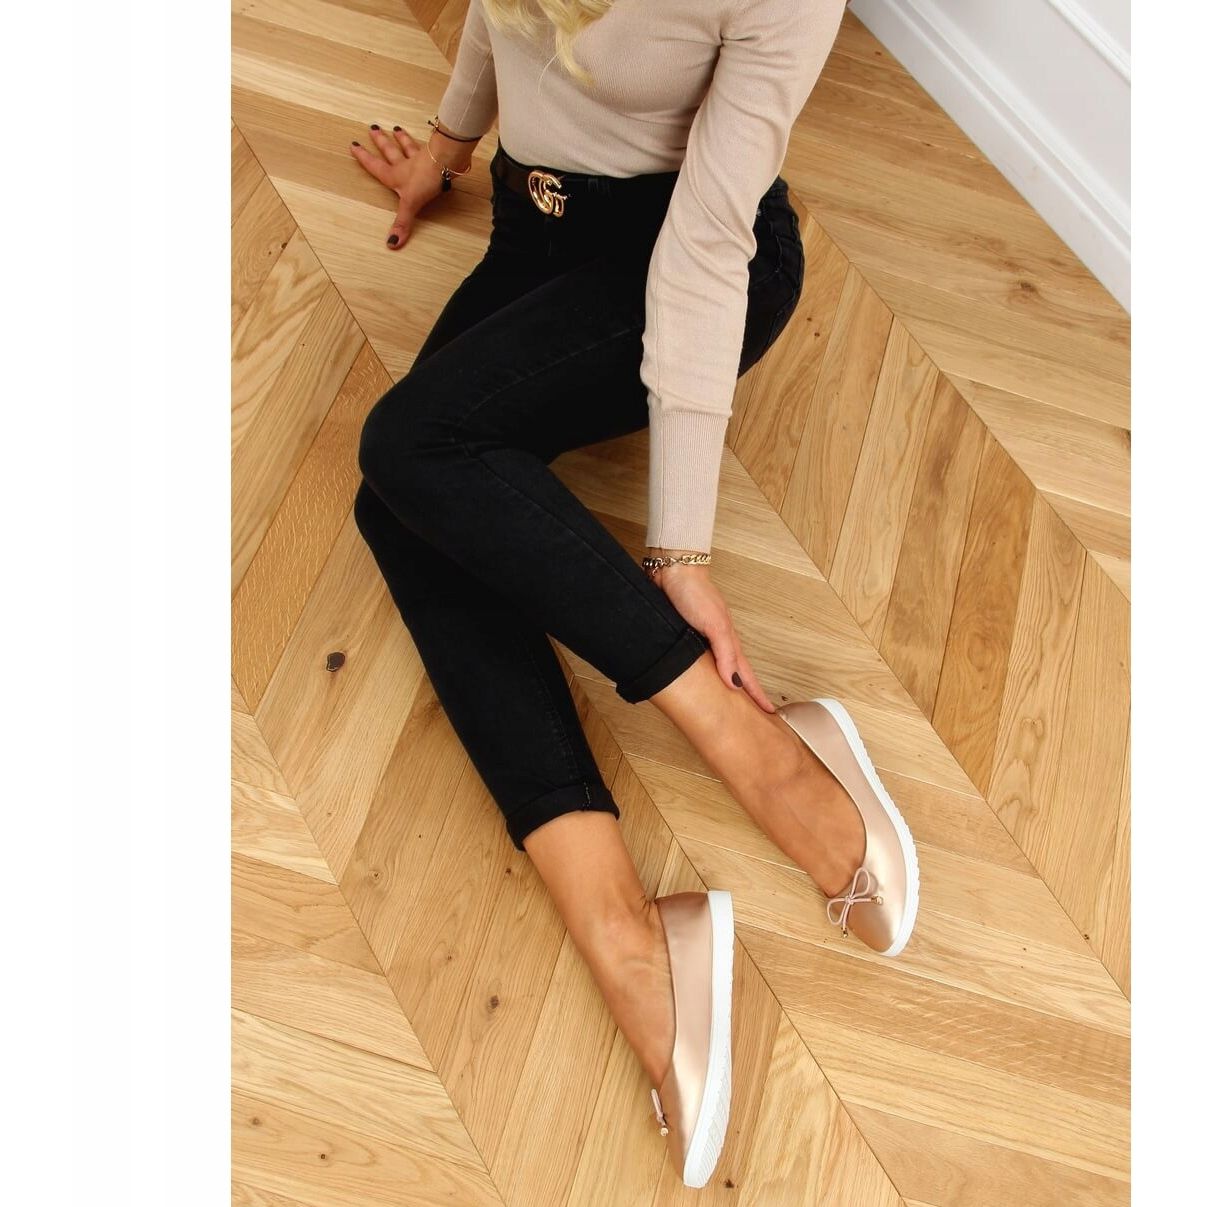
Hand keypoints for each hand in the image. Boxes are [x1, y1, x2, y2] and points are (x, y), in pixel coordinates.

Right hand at [349, 123, 451, 249]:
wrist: (445, 163)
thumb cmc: (425, 180)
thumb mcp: (411, 204)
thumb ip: (402, 222)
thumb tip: (391, 243)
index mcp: (395, 175)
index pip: (375, 166)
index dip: (364, 157)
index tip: (354, 145)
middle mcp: (405, 165)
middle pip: (390, 151)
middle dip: (380, 142)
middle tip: (373, 128)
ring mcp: (420, 158)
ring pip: (408, 146)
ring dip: (401, 138)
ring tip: (396, 128)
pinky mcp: (435, 155)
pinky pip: (427, 147)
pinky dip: (427, 142)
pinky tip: (429, 139)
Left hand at [650, 559, 776, 711]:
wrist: (672, 571)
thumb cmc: (695, 594)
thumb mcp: (714, 625)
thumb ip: (725, 653)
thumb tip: (734, 683)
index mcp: (727, 642)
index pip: (744, 675)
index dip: (756, 694)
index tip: (768, 712)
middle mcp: (717, 643)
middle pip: (734, 673)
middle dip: (746, 693)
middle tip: (755, 713)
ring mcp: (702, 639)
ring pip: (717, 668)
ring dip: (726, 684)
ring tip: (733, 702)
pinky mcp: (686, 636)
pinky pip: (700, 661)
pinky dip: (707, 672)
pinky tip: (703, 677)